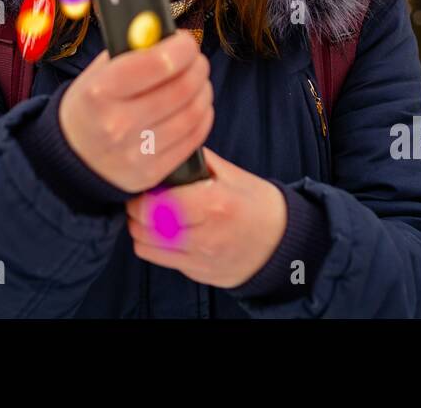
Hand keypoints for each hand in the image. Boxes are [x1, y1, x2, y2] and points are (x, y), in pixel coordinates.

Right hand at [58, 30, 213, 193]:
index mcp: (101, 92)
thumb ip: (132, 51)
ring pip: (194, 113)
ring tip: (196, 81)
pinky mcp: (153, 171)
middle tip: (195, 59)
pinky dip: (202, 116)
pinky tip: (194, 106)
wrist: (72, 156)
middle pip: (182, 88)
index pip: (158, 63)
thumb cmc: (89, 106)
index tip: (186, 41)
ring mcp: (137, 153)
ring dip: (203, 90)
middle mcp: (118, 125)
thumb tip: (168, 34)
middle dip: (197, 66)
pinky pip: (194, 138)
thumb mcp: (97, 72)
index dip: (182, 47)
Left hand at [124, 147, 286, 289]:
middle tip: (144, 201)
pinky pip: (162, 261)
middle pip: (145, 228)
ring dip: (142, 231)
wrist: (283, 242)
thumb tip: (167, 147)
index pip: (155, 206)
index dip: (141, 196)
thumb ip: (197, 161)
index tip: (143, 189)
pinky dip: (157, 247)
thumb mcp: (232, 174)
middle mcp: (204, 236)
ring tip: (153, 217)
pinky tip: (168, 234)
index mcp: (213, 205)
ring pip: (147, 248)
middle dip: (137, 212)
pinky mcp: (198, 274)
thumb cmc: (258, 204)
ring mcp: (200, 260)